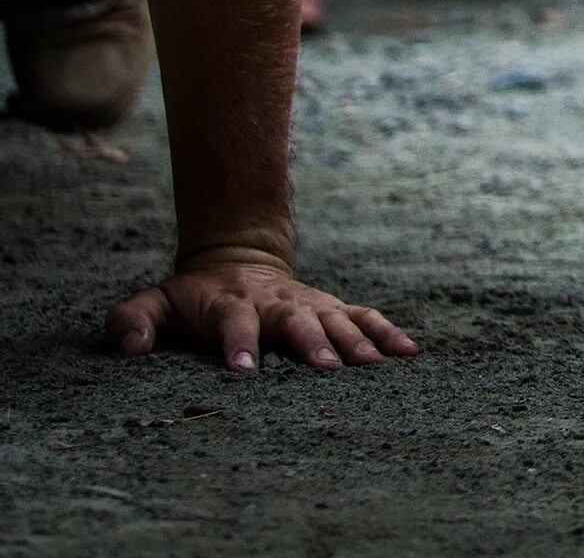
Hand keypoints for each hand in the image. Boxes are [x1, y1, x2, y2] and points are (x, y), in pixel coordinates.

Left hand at [108, 250, 418, 372]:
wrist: (238, 259)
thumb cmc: (193, 297)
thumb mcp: (155, 302)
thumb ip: (133, 320)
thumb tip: (129, 349)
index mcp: (231, 304)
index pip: (234, 322)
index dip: (238, 344)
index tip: (243, 370)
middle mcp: (276, 303)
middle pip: (296, 321)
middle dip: (311, 343)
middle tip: (326, 368)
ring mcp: (309, 305)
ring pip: (337, 319)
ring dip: (355, 341)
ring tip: (374, 366)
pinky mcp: (332, 309)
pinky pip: (366, 317)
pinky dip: (387, 332)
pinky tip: (409, 352)